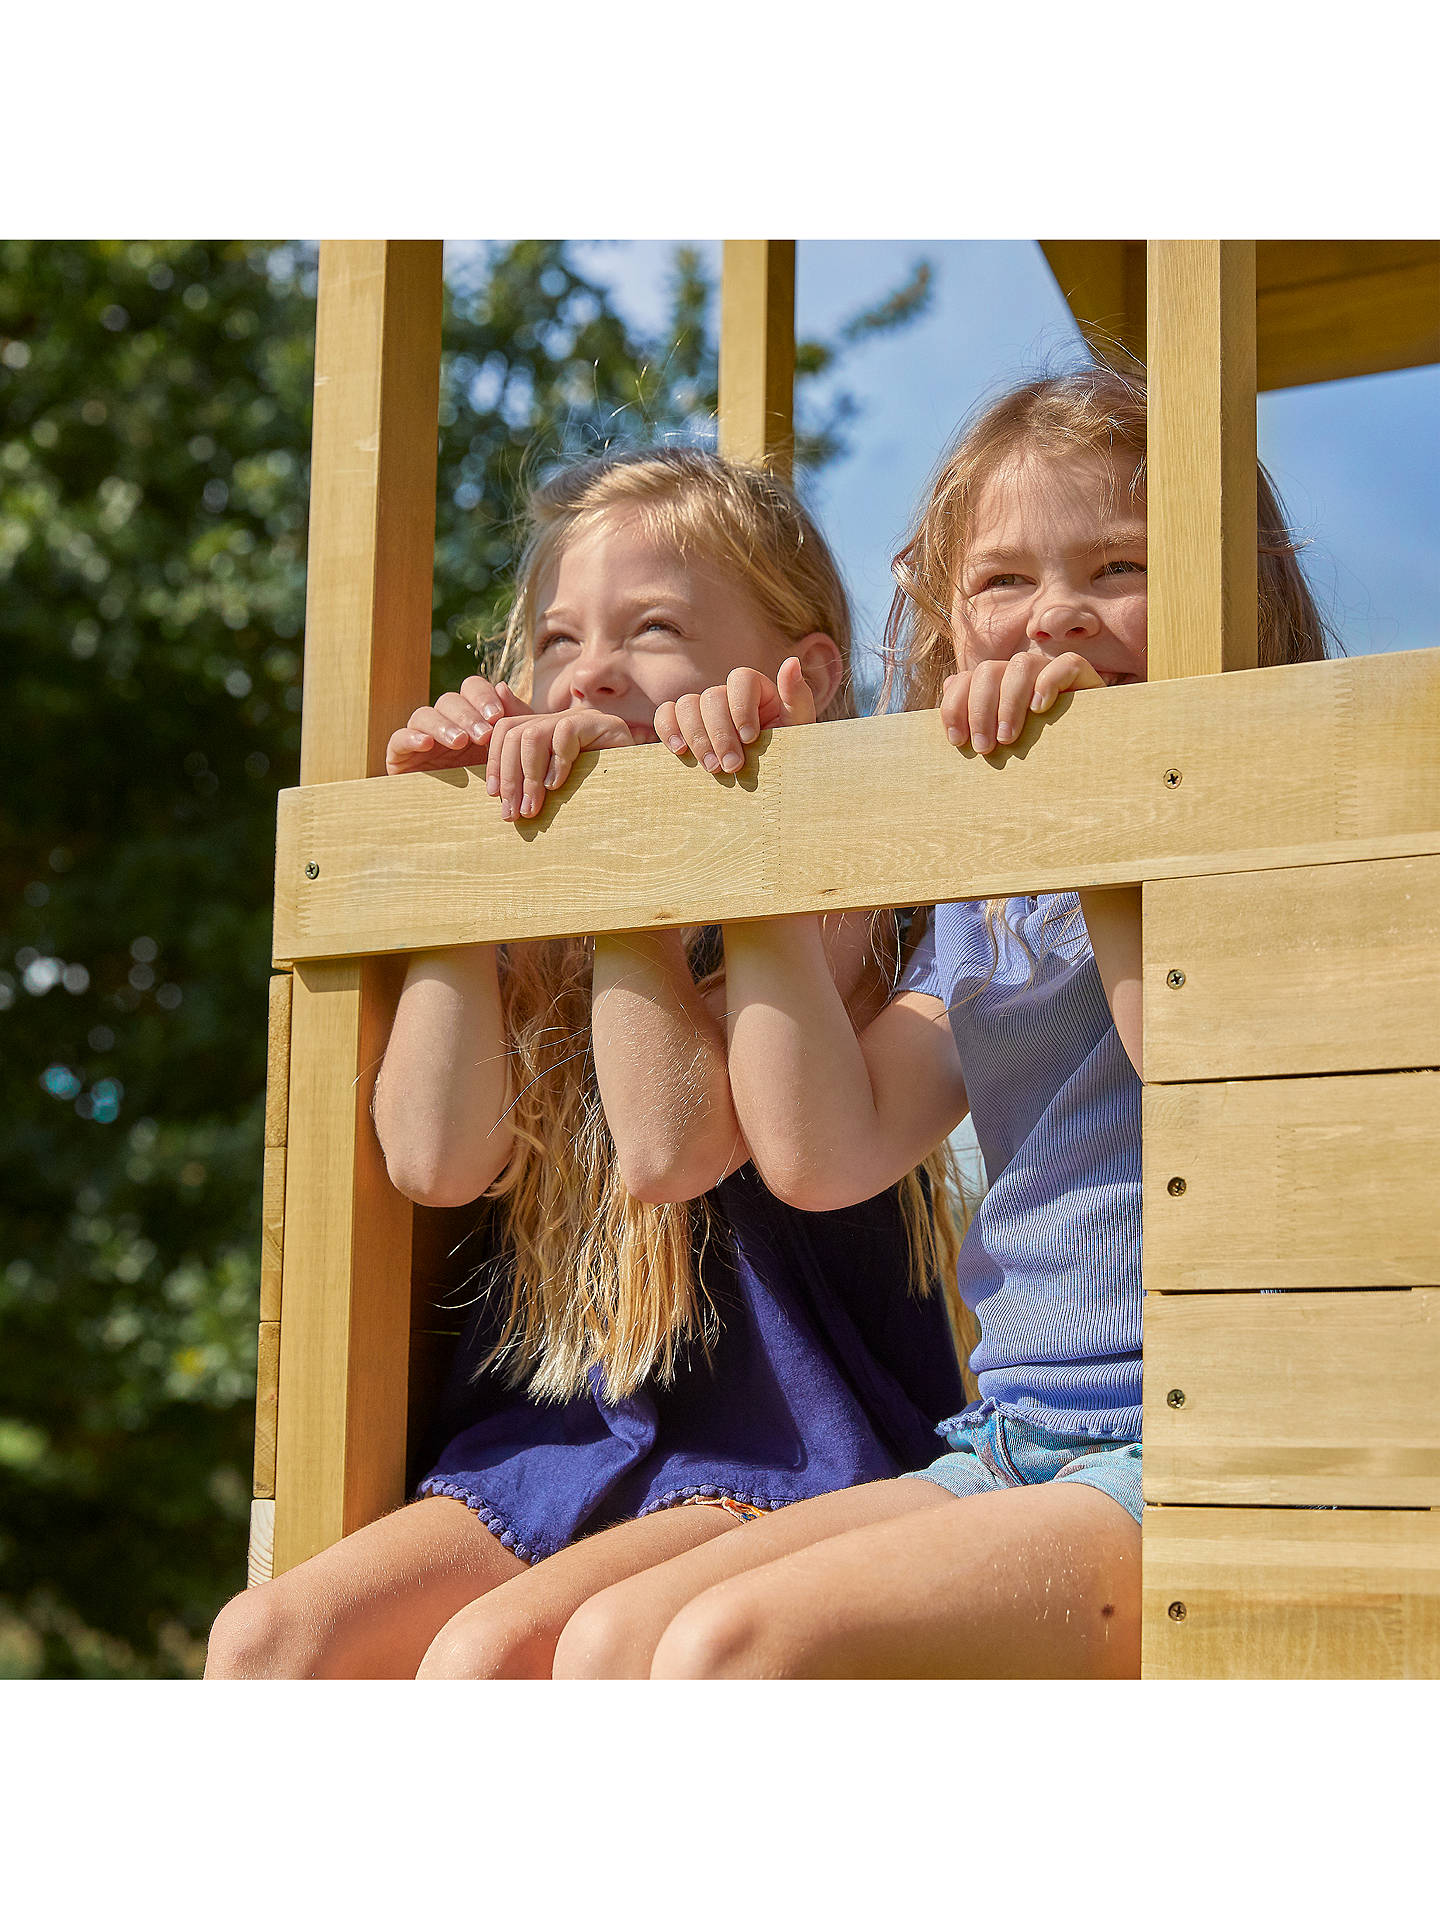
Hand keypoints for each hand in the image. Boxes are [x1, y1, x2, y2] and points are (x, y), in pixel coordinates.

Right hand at [385, 675, 531, 775]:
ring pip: (425, 715)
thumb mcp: (508, 755)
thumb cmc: (494, 787)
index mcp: (471, 716)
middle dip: (468, 716)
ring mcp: (420, 737)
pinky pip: (399, 738)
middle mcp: (445, 722)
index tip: (497, 716)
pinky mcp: (399, 755)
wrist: (465, 826)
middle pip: (450, 701)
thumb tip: (502, 686)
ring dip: (444, 726)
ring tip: (460, 742)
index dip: (483, 697)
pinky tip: (426, 744)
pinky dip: (411, 738)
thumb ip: (512, 721)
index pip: (472, 688)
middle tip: (484, 735)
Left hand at [484, 707, 635, 819]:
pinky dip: (556, 763)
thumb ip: (523, 767)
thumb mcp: (552, 785)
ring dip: (528, 777)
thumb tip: (494, 732)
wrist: (642, 796)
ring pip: (533, 735)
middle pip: (514, 732)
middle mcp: (561, 718)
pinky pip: (565, 734)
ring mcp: (582, 718)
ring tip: (533, 808)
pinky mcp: (602, 723)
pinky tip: (558, 787)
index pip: (506, 730)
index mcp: (547, 729)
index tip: (494, 796)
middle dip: (509, 776)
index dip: (494, 762)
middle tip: (513, 813)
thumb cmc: (595, 796)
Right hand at [655, 658, 816, 775]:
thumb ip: (797, 697)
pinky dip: (668, 729)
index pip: (740, 678)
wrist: (767, 786)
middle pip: (711, 697)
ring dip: (697, 737)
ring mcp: (702, 710)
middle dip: (720, 734)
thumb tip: (791, 663)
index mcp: (755, 690)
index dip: (741, 707)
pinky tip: (680, 751)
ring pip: (686, 705)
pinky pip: (665, 715)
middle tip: (732, 766)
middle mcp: (726, 696)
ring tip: (712, 768)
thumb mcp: (799, 729)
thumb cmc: (786, 755)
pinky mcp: (682, 726)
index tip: (750, 738)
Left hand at [940, 651, 1107, 754]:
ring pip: (1022, 665)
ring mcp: (1050, 669)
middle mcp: (1020, 673)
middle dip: (980, 710)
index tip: (957, 741)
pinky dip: (1049, 683)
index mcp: (997, 685)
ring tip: (1008, 738)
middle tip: (985, 748)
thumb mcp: (1005, 746)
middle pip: (988, 671)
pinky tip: (1040, 709)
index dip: (955, 707)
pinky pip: (1066, 664)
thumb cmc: (1041, 755)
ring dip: (1009, 702)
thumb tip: (951, 708)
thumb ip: (978, 728)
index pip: (965, 680)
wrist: (1092, 756)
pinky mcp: (1083, 673)